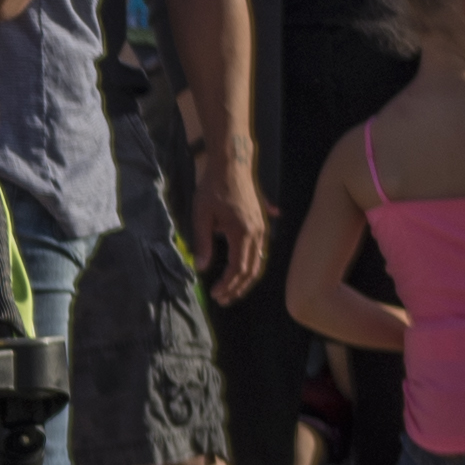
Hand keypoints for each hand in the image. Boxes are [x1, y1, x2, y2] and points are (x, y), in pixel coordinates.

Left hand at [198, 163, 271, 302]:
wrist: (232, 165)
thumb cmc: (213, 187)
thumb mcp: (201, 214)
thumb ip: (202, 242)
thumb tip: (202, 267)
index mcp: (243, 233)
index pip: (238, 269)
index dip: (227, 285)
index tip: (215, 294)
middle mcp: (258, 234)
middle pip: (252, 270)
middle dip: (238, 288)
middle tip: (223, 300)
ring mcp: (262, 228)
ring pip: (258, 262)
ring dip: (245, 279)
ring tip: (231, 290)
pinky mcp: (262, 223)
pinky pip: (260, 250)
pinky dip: (252, 264)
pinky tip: (245, 272)